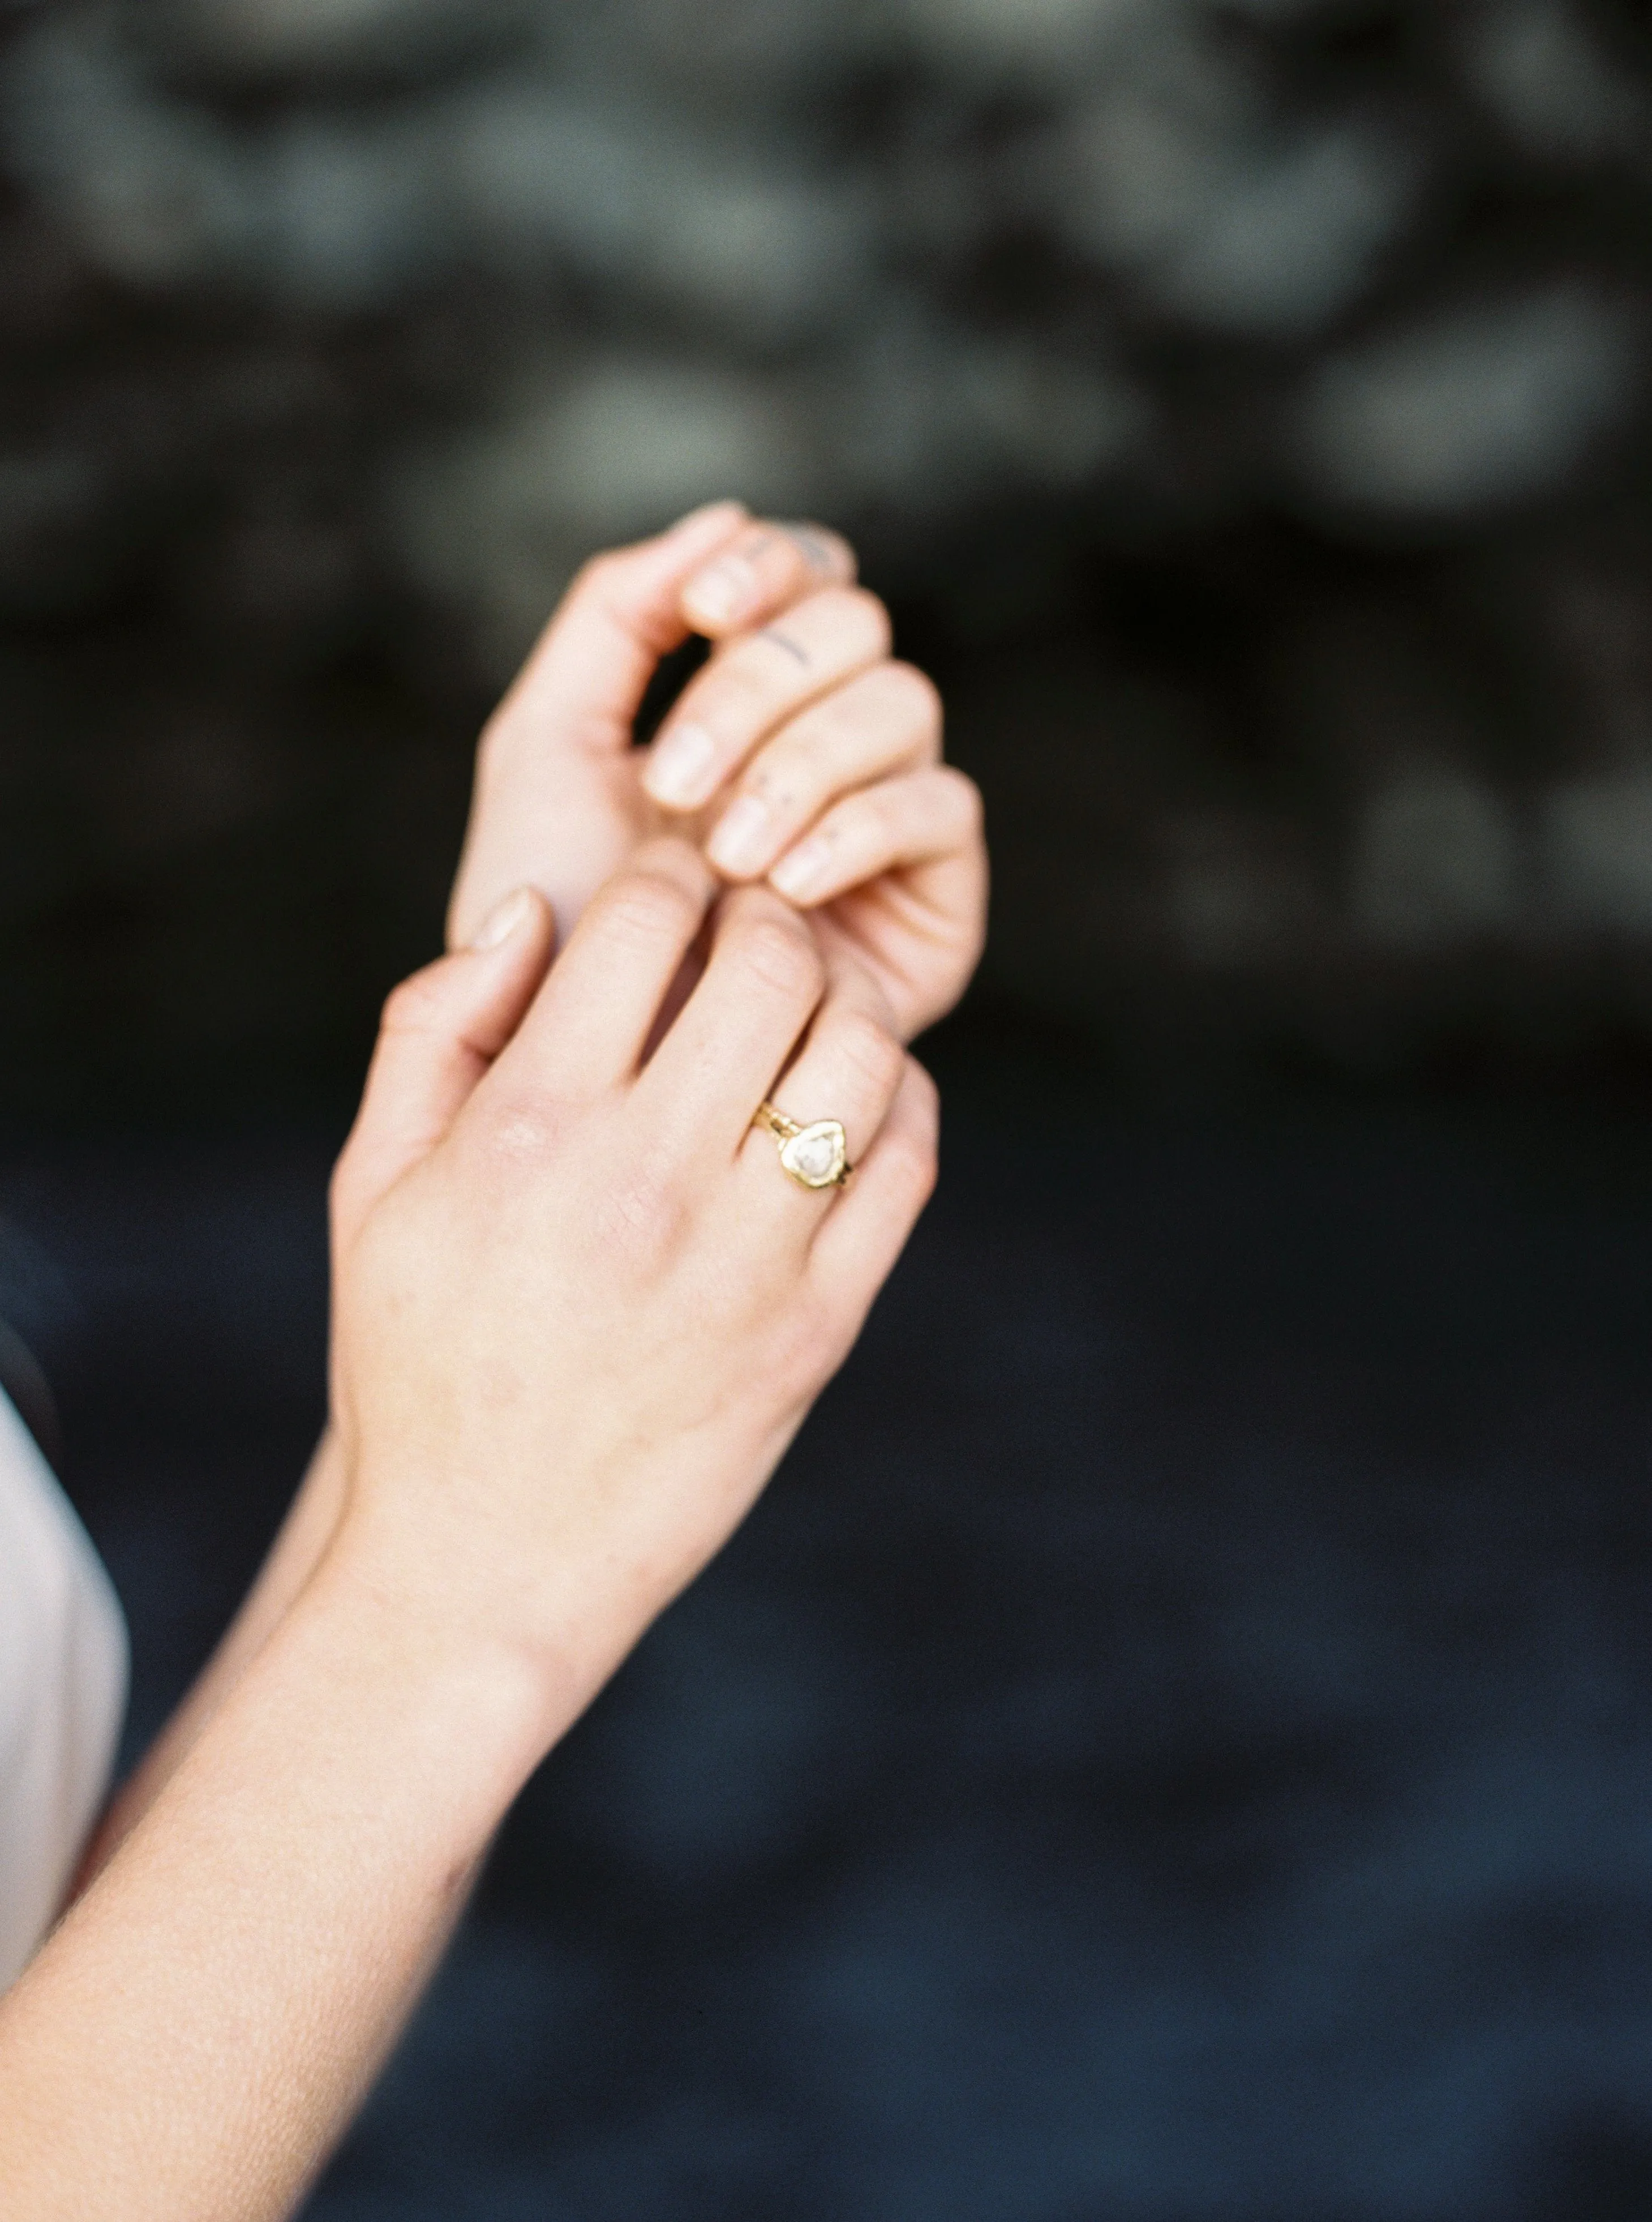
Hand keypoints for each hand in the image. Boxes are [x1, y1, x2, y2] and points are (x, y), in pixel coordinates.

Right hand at [330, 844, 937, 1700]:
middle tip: (751, 928)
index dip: (674, 868)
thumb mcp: (374, 1188)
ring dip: (845, 998)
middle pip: (772, 960)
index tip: (677, 886)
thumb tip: (528, 910)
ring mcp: (749, 1258)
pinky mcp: (818, 1327)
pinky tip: (850, 1098)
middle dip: (769, 912)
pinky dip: (898, 1102)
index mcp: (531, 1128)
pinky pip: (904, 1165)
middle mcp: (648, 1180)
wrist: (484, 1562)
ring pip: (862, 1050)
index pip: (647, 915)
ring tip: (808, 1008)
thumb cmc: (416, 1363)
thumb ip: (434, 1027)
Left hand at [445, 505, 986, 1042]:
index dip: (772, 566)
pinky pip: (940, 807)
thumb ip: (616, 617)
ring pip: (903, 704)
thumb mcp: (548, 746)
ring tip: (725, 857)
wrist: (583, 1065)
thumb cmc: (555, 914)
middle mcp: (826, 744)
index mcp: (744, 697)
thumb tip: (725, 516)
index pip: (808, 572)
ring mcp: (887, 818)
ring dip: (804, 761)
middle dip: (762, 685)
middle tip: (677, 783)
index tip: (702, 608)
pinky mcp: (936, 900)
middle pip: (856, 627)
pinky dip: (861, 827)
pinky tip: (787, 886)